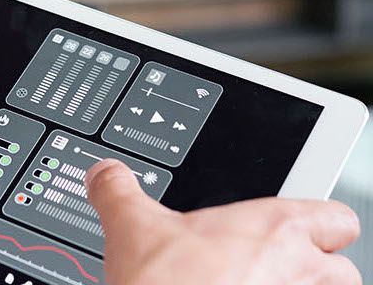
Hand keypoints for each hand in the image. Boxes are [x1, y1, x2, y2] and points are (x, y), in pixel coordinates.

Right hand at [85, 159, 360, 284]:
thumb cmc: (164, 284)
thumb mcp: (132, 225)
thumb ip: (119, 189)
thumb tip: (105, 174)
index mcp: (273, 228)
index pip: (336, 217)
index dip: (317, 225)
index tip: (294, 234)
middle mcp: (299, 270)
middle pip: (342, 268)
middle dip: (314, 271)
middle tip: (273, 274)